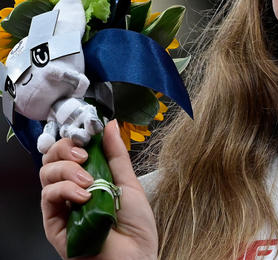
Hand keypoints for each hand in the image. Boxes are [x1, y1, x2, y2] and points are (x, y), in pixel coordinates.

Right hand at [40, 120, 157, 259]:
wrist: (135, 257)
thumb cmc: (135, 227)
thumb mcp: (128, 182)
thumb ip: (116, 154)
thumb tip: (109, 126)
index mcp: (90, 178)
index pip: (70, 150)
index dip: (74, 138)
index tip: (87, 132)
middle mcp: (73, 190)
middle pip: (53, 158)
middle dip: (66, 148)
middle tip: (84, 154)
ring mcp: (62, 206)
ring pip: (47, 174)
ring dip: (68, 169)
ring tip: (89, 181)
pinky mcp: (54, 223)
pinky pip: (48, 196)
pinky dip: (65, 189)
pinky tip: (83, 195)